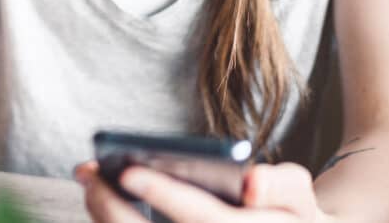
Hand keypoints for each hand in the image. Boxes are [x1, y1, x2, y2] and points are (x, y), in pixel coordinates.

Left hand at [74, 160, 332, 222]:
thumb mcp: (298, 197)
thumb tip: (250, 184)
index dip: (165, 195)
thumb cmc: (288, 215)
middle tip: (89, 172)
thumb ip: (283, 185)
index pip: (205, 220)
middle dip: (114, 208)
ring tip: (90, 180)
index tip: (128, 170)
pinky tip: (99, 200)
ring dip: (104, 218)